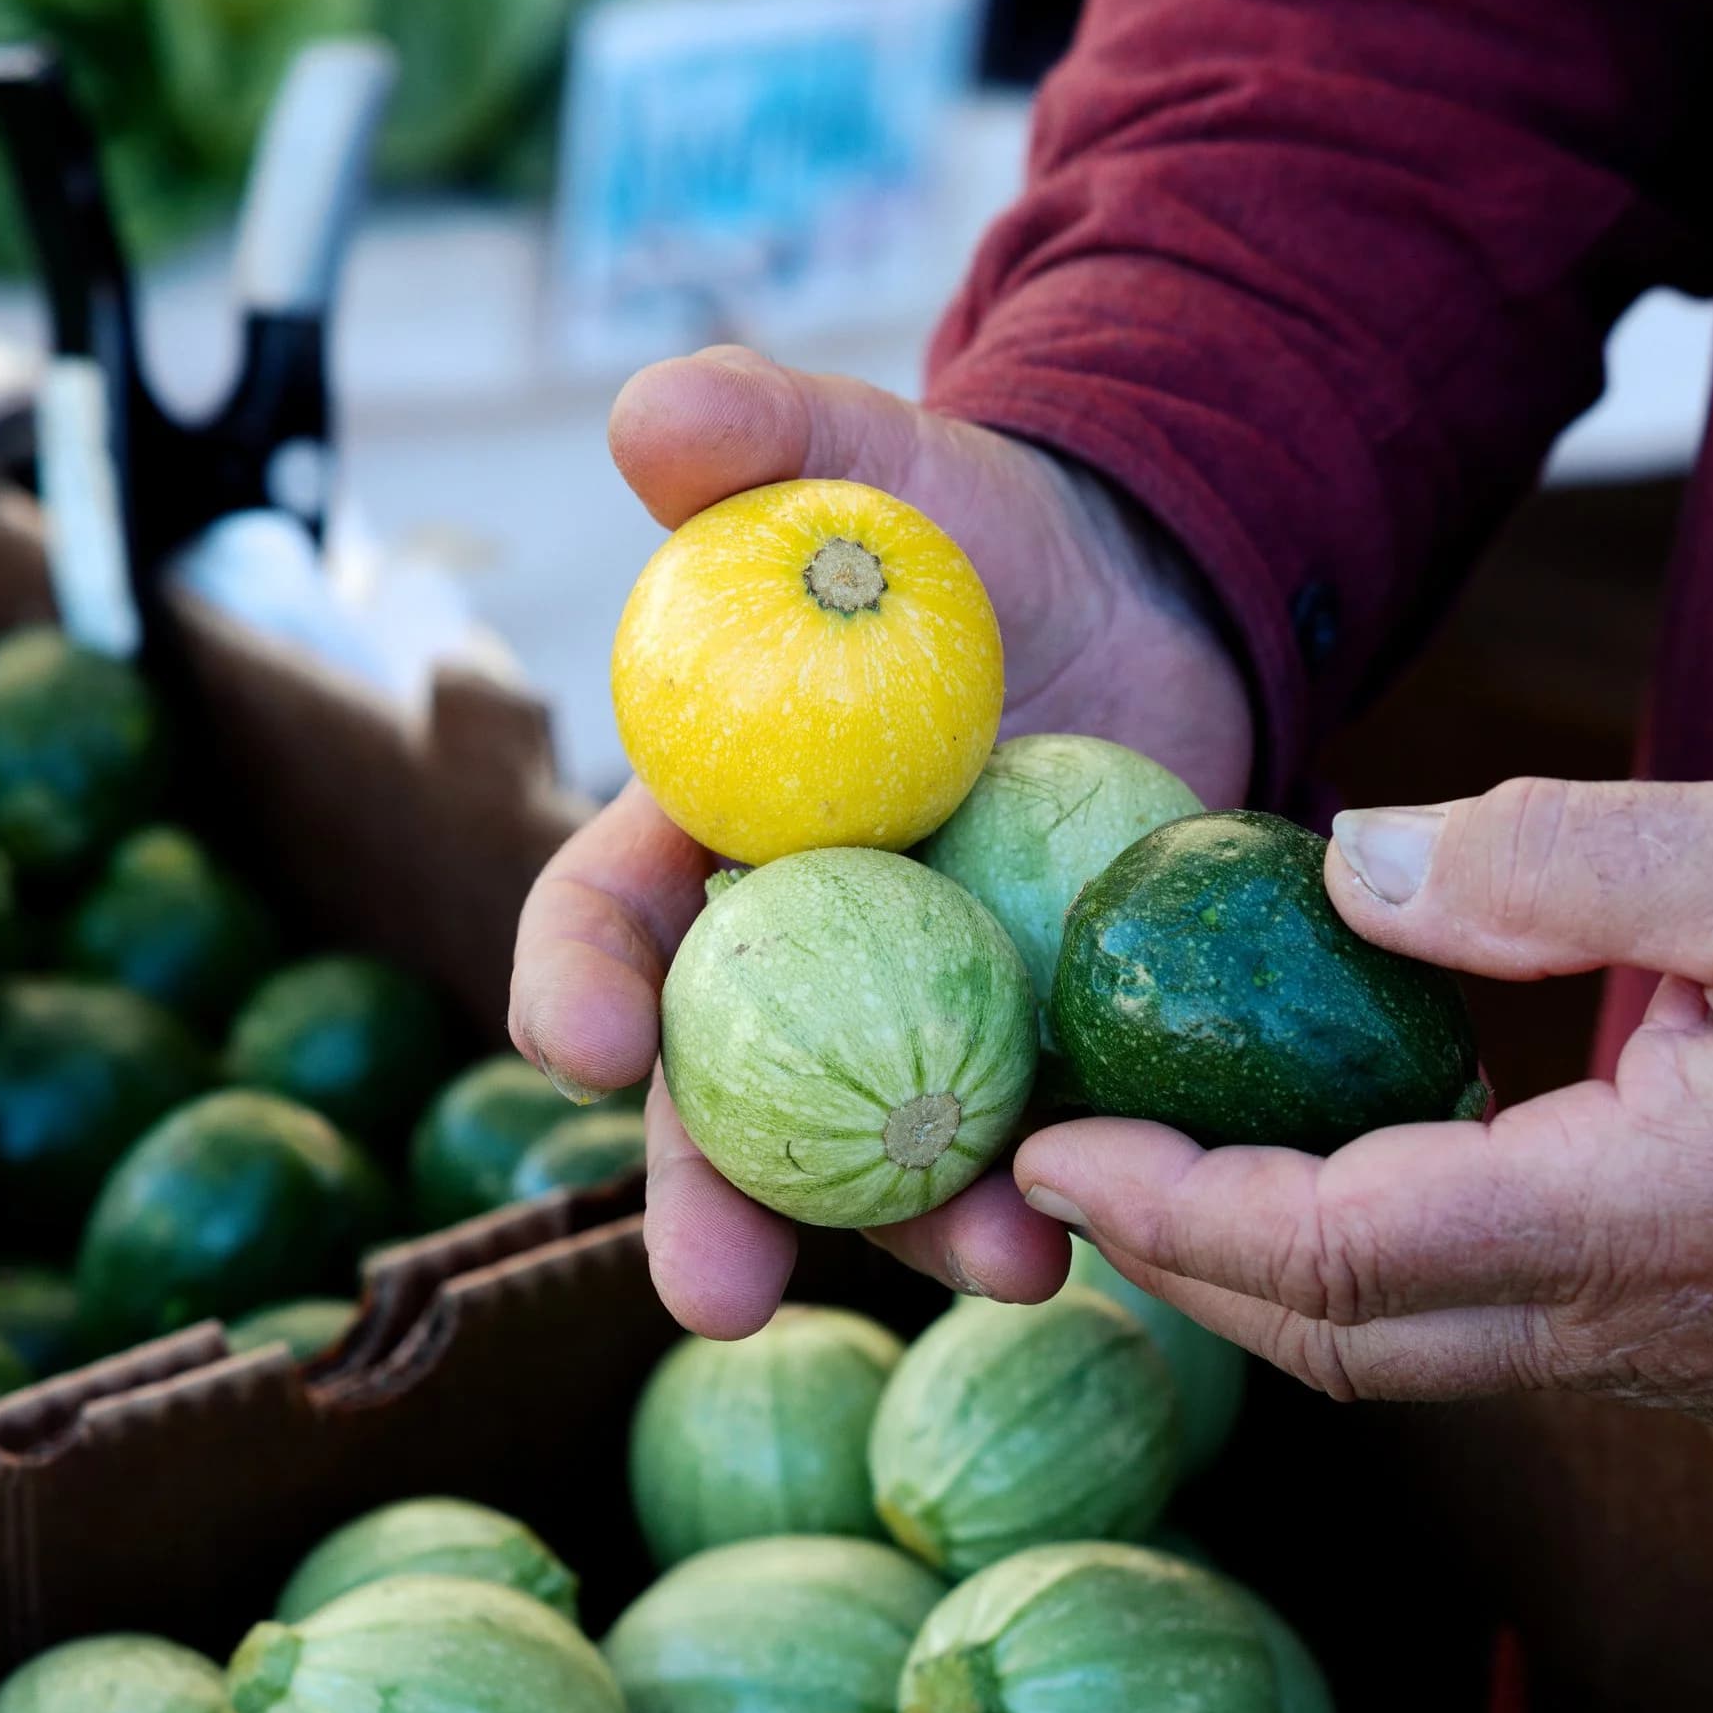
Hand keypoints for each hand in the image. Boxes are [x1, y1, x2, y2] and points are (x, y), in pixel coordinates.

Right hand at [508, 346, 1252, 1333]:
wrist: (1140, 607)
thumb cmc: (967, 540)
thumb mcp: (883, 470)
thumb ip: (772, 438)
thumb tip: (656, 414)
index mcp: (704, 838)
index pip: (605, 924)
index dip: (573, 983)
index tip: (574, 1041)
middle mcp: (791, 962)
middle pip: (721, 1103)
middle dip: (711, 1208)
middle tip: (717, 1299)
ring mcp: (916, 1026)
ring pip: (883, 1163)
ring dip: (923, 1232)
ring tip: (1004, 1264)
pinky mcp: (1038, 1059)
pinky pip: (1037, 1148)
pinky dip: (1066, 1197)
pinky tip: (1114, 1236)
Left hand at [1012, 774, 1712, 1423]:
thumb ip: (1551, 863)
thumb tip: (1346, 870)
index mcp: (1640, 1228)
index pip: (1334, 1256)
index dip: (1171, 1207)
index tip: (1053, 1142)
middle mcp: (1639, 1343)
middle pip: (1342, 1346)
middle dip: (1184, 1263)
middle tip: (1072, 1166)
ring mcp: (1676, 1377)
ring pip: (1417, 1361)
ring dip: (1276, 1281)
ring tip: (1169, 1172)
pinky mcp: (1708, 1369)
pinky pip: (1503, 1344)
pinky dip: (1388, 1280)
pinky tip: (1341, 1186)